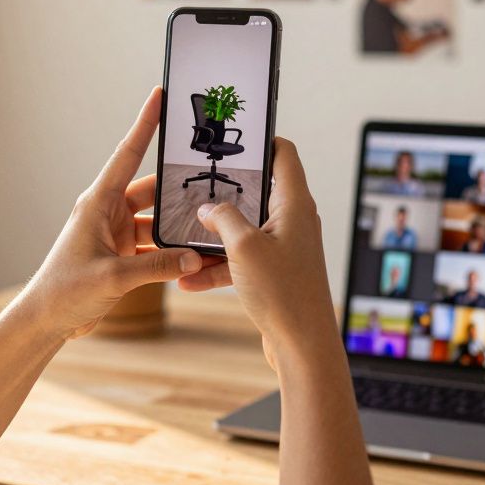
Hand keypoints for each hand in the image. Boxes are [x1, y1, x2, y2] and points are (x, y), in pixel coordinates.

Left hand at [22, 88, 226, 339]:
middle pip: (152, 189)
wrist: (46, 321)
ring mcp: (116, 233)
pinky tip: (196, 256)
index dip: (145, 124)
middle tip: (211, 175)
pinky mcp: (122, 256)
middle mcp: (108, 212)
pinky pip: (155, 246)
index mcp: (98, 203)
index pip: (127, 154)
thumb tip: (195, 256)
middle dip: (178, 186)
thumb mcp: (113, 276)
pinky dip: (173, 251)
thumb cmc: (65, 291)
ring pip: (157, 220)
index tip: (159, 96)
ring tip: (210, 225)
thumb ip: (157, 266)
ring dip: (178, 226)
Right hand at [189, 138, 336, 367]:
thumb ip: (223, 219)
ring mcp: (284, 248)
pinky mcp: (274, 274)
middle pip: (257, 193)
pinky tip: (188, 282)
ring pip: (243, 231)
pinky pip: (241, 262)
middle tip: (196, 184)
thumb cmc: (284, 293)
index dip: (262, 141)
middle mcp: (293, 222)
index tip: (234, 138)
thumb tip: (208, 209)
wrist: (303, 346)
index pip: (284, 155)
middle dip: (224, 192)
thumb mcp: (244, 247)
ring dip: (213, 238)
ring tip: (181, 240)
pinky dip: (218, 269)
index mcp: (294, 204)